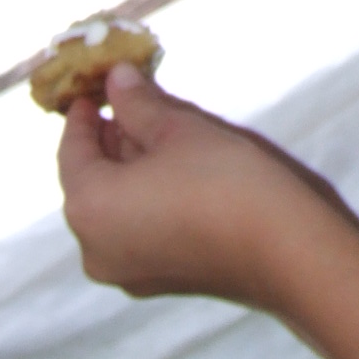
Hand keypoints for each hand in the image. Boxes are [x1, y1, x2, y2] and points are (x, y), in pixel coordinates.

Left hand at [58, 63, 343, 305]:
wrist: (286, 248)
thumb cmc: (225, 179)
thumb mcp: (179, 128)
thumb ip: (139, 103)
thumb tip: (116, 78)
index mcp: (89, 209)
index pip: (72, 151)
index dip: (84, 113)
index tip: (96, 84)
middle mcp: (95, 249)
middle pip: (92, 181)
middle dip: (111, 137)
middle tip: (132, 96)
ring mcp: (127, 271)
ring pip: (116, 206)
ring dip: (131, 165)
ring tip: (159, 123)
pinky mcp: (160, 280)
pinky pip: (137, 228)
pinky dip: (146, 194)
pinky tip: (175, 164)